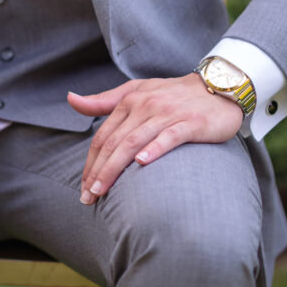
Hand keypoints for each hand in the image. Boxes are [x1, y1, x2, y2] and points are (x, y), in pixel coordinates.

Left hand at [68, 73, 242, 205]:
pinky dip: (154, 149)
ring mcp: (167, 114)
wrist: (216, 88)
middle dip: (98, 171)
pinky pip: (169, 136)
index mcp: (129, 100)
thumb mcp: (136, 91)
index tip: (83, 187)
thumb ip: (103, 100)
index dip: (91, 162)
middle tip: (88, 197)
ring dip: (115, 167)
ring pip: (134, 141)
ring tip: (102, 190)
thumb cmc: (171, 94)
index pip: (103, 136)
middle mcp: (145, 106)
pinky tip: (142, 163)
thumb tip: (70, 99)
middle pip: (115, 142)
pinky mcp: (191, 122)